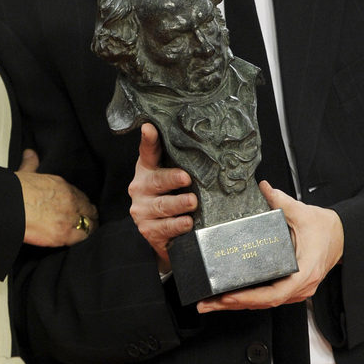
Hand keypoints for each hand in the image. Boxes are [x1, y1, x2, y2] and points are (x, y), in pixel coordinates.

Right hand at [16, 148, 97, 246]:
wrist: (9, 206)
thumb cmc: (14, 191)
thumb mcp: (25, 172)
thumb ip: (31, 163)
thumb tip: (30, 154)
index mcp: (62, 186)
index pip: (80, 196)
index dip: (81, 204)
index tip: (79, 209)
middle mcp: (70, 200)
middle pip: (89, 210)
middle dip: (88, 216)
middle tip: (84, 223)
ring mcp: (69, 217)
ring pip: (90, 224)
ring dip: (88, 229)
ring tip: (84, 235)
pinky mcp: (64, 234)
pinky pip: (83, 238)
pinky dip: (82, 240)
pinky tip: (78, 242)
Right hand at [128, 124, 195, 272]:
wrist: (169, 236)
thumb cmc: (179, 198)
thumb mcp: (182, 179)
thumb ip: (191, 164)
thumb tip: (222, 150)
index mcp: (149, 169)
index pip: (148, 151)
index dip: (149, 140)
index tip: (150, 128)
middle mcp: (141, 187)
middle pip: (156, 180)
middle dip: (171, 179)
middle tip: (186, 178)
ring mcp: (142, 209)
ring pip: (161, 205)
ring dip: (178, 203)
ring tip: (192, 202)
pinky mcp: (148, 229)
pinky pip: (163, 227)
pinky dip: (176, 225)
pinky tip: (187, 222)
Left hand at [197, 181, 343, 312]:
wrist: (342, 236)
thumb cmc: (325, 228)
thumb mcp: (303, 212)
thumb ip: (281, 201)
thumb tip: (263, 188)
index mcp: (304, 271)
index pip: (275, 293)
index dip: (250, 297)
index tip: (229, 296)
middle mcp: (301, 286)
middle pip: (264, 303)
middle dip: (233, 305)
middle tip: (207, 304)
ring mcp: (297, 290)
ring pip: (265, 304)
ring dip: (238, 305)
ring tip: (211, 303)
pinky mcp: (292, 289)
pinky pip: (269, 298)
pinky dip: (249, 300)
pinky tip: (230, 298)